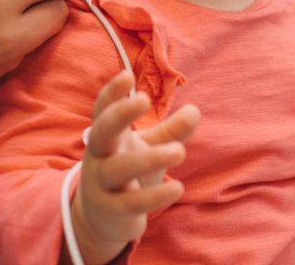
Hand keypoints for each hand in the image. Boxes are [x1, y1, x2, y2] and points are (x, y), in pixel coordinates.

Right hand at [70, 71, 200, 263]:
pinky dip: (154, 195)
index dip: (111, 93)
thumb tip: (195, 110)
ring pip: (118, 168)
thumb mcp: (148, 148)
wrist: (101, 220)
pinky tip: (177, 187)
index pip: (102, 110)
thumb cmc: (128, 173)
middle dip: (119, 114)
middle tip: (144, 99)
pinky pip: (131, 203)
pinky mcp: (111, 210)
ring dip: (149, 158)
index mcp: (107, 136)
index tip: (127, 75)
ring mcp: (101, 184)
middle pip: (102, 131)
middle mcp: (99, 156)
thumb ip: (171, 131)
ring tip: (180, 151)